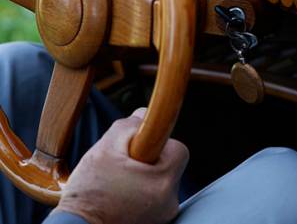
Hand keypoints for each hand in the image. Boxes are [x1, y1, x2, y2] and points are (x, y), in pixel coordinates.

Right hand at [52, 108, 189, 223]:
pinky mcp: (157, 222)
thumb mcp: (104, 149)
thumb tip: (143, 114)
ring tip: (118, 183)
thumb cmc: (88, 193)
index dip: (157, 141)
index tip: (140, 147)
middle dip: (148, 159)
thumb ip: (127, 126)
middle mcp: (170, 200)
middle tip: (123, 166)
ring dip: (145, 176)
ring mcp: (164, 214)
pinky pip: (155, 196)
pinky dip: (142, 191)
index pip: (177, 148)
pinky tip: (121, 195)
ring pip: (161, 180)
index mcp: (163, 181)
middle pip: (169, 164)